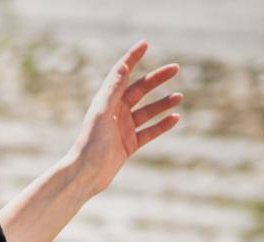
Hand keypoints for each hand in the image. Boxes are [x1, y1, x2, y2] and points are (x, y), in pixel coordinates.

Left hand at [67, 40, 181, 198]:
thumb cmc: (90, 144)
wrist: (85, 175)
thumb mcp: (101, 113)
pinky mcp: (128, 146)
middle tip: (175, 68)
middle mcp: (114, 114)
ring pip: (147, 112)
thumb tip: (123, 67)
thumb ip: (112, 91)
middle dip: (156, 79)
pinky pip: (149, 132)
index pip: (121, 75)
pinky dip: (162, 125)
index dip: (132, 59)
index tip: (144, 44)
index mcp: (105, 103)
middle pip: (139, 91)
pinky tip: (175, 118)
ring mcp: (122, 130)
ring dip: (162, 103)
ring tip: (179, 96)